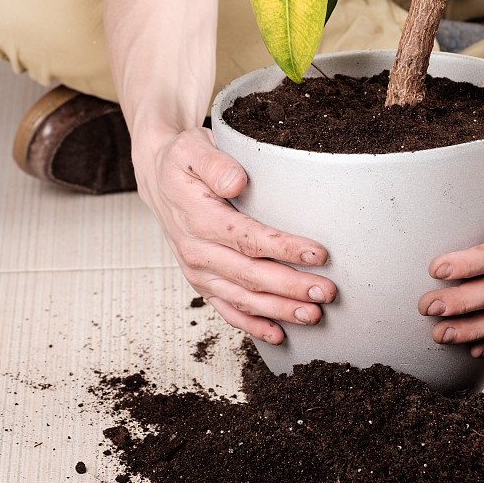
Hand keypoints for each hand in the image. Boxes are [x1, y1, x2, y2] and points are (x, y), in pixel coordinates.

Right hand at [133, 126, 336, 344]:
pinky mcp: (201, 281)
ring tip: (313, 315)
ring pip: (243, 298)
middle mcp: (196, 250)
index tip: (317, 254)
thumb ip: (215, 163)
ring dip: (279, 310)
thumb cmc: (182, 161)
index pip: (248, 238)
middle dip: (291, 287)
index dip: (284, 249)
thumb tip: (236, 182)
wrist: (157, 177)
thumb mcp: (193, 148)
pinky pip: (226, 309)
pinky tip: (278, 334)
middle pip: (250, 275)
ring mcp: (198, 270)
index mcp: (199, 218)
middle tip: (326, 292)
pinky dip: (252, 325)